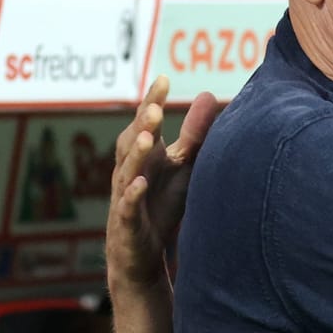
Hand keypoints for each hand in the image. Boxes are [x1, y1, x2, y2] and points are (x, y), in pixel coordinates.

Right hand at [109, 76, 219, 287]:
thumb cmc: (161, 204)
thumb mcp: (182, 167)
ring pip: (127, 171)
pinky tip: (140, 183)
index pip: (145, 123)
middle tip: (156, 106)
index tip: (163, 79)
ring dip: (135, 154)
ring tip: (148, 137)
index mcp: (144, 156)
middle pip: (132, 142)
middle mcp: (131, 171)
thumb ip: (194, 135)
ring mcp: (125, 197)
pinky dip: (131, 195)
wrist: (142, 253)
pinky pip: (126, 207)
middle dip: (143, 124)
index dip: (152, 101)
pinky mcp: (126, 223)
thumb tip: (208, 95)